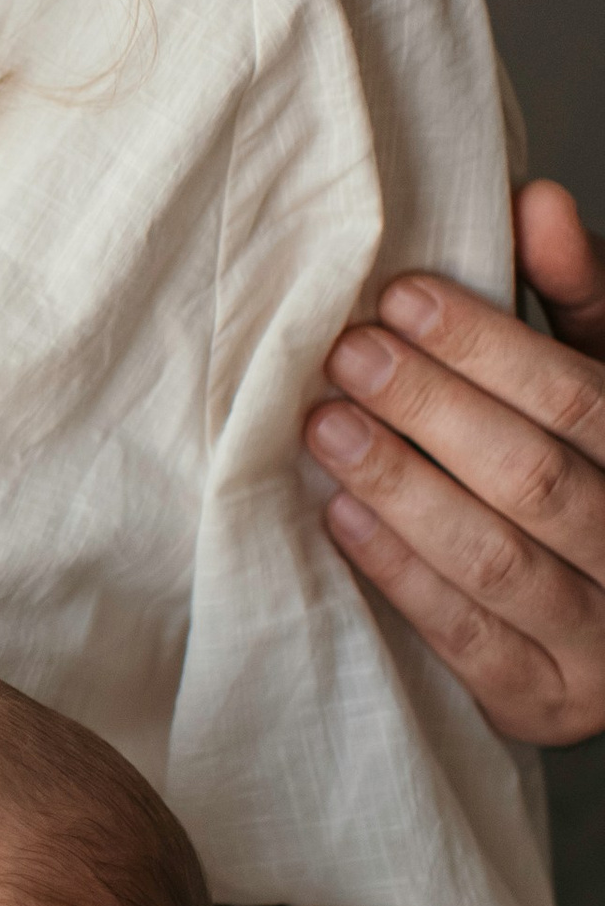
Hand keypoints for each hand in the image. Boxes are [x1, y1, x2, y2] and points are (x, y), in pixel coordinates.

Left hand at [305, 182, 604, 745]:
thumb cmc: (595, 470)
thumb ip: (575, 296)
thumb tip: (536, 200)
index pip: (581, 399)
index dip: (489, 346)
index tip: (400, 297)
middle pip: (536, 478)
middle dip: (433, 410)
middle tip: (346, 355)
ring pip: (499, 559)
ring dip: (403, 487)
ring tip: (326, 426)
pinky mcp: (547, 706)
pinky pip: (469, 641)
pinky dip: (402, 575)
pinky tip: (342, 518)